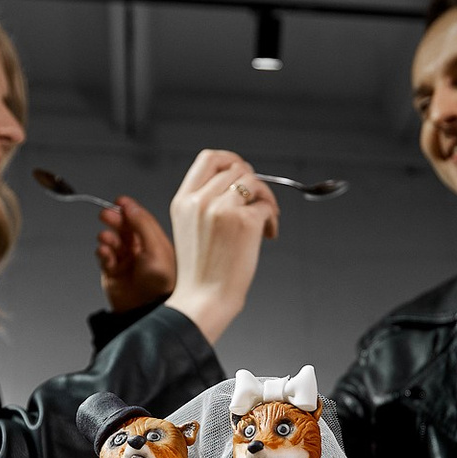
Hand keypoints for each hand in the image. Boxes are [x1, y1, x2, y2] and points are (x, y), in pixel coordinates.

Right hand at [95, 195, 176, 310]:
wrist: (148, 311)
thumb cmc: (161, 284)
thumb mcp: (156, 249)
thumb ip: (142, 224)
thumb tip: (130, 206)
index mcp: (155, 243)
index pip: (141, 220)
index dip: (130, 209)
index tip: (120, 200)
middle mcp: (140, 250)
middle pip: (124, 227)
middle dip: (114, 219)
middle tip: (106, 214)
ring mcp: (125, 261)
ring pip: (112, 240)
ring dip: (108, 237)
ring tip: (106, 239)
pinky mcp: (112, 272)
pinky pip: (103, 256)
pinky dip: (102, 252)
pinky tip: (104, 253)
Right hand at [162, 149, 279, 343]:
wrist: (204, 299)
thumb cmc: (201, 272)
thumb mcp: (190, 228)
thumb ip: (205, 202)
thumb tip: (238, 183)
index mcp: (183, 200)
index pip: (209, 158)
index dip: (231, 160)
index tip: (243, 172)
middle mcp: (200, 200)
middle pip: (237, 168)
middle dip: (254, 182)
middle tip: (259, 201)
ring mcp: (222, 209)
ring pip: (254, 182)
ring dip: (266, 199)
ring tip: (266, 221)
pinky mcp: (244, 221)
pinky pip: (266, 206)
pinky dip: (272, 219)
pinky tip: (268, 235)